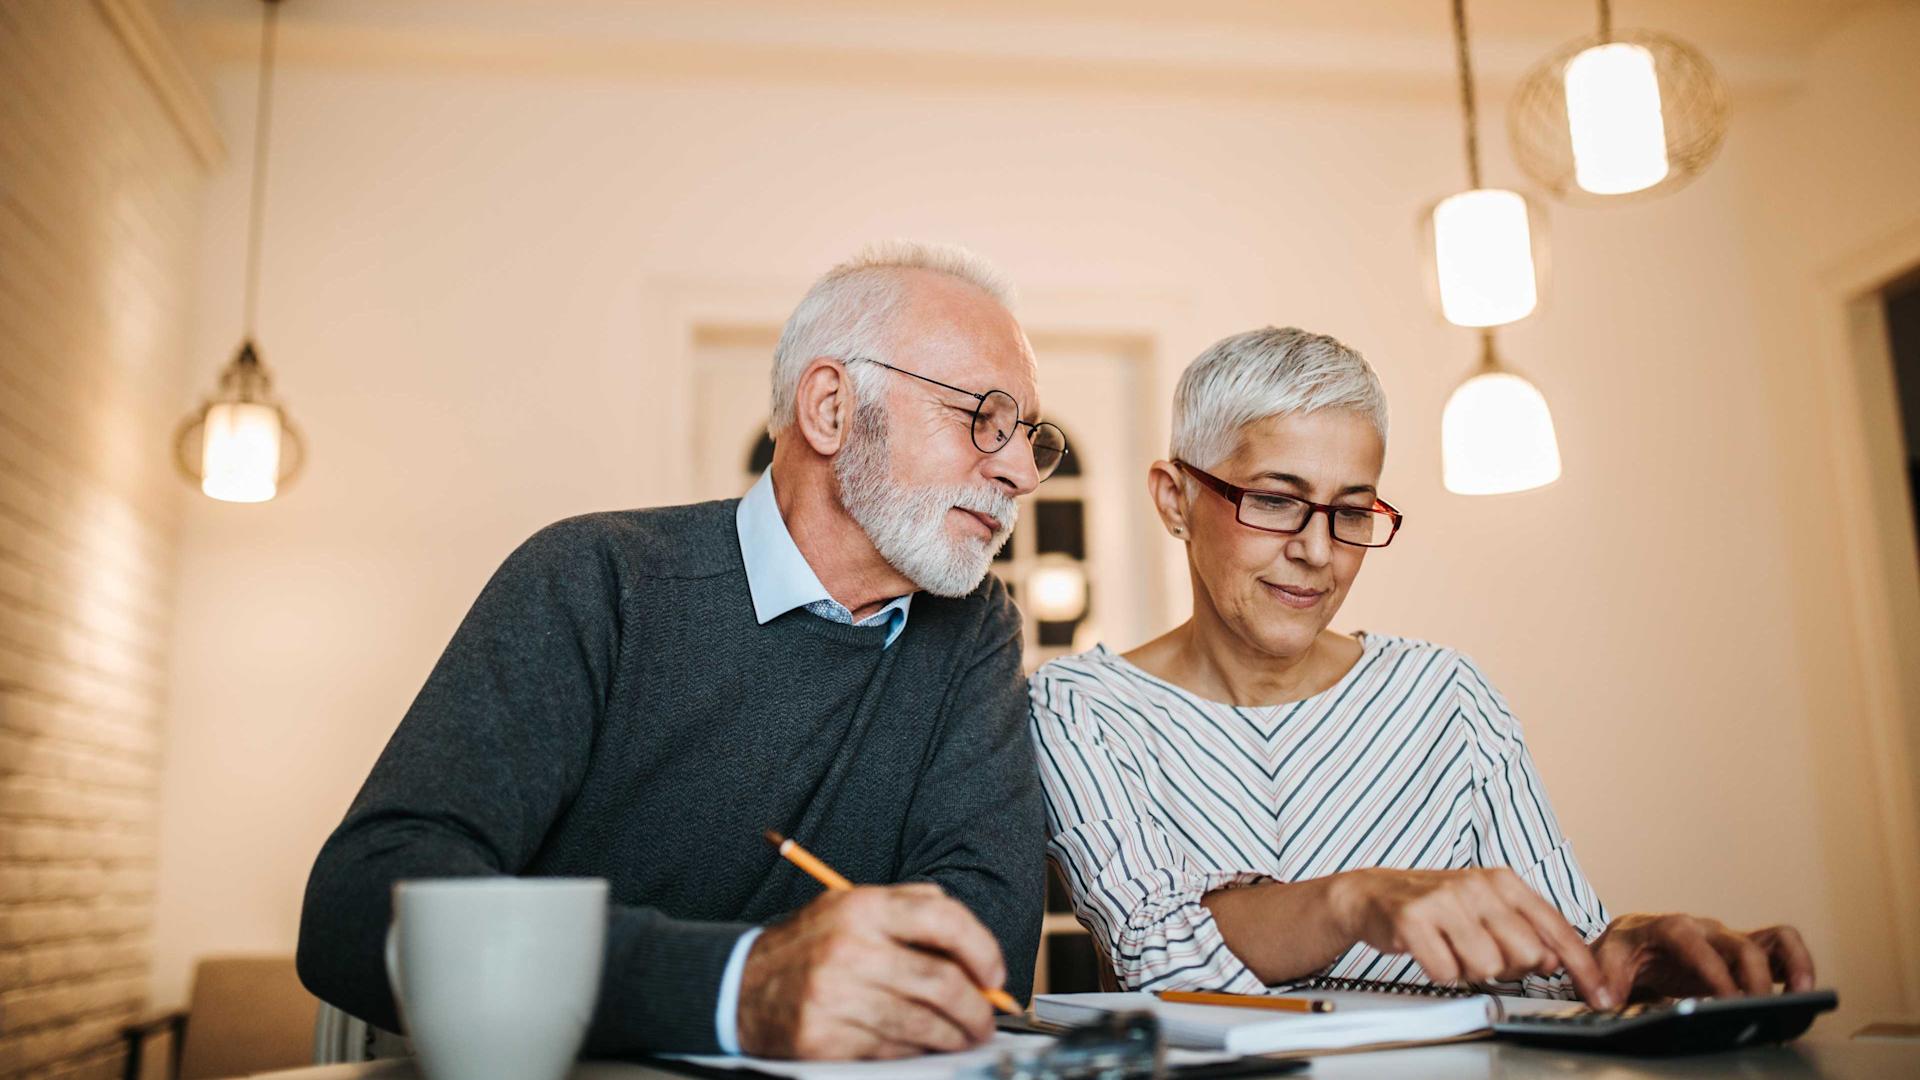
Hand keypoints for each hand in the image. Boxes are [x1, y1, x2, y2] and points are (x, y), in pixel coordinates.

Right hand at [735, 883, 1007, 1059]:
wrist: (739, 986)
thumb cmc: (809, 947)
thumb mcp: (852, 907)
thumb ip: (911, 910)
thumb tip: (974, 946)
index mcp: (862, 907)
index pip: (943, 918)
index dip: (982, 948)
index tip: (994, 974)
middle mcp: (850, 948)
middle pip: (940, 981)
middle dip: (976, 1008)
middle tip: (987, 1019)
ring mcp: (836, 995)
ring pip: (922, 1022)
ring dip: (955, 1035)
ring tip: (965, 1036)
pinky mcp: (825, 1038)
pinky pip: (891, 1049)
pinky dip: (917, 1050)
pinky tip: (923, 1045)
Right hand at [1328, 867, 1611, 1006]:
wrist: (1373, 893)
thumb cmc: (1436, 906)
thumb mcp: (1487, 908)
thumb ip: (1526, 931)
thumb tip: (1556, 960)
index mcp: (1503, 881)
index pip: (1556, 929)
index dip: (1582, 967)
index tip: (1600, 995)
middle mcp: (1477, 885)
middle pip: (1525, 955)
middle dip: (1507, 968)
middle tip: (1481, 953)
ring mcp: (1444, 900)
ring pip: (1486, 967)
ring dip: (1469, 970)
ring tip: (1451, 949)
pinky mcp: (1412, 918)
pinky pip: (1445, 971)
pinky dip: (1439, 971)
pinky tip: (1430, 951)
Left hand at [1592, 914, 1814, 1002]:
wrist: (1633, 941)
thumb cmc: (1625, 950)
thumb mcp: (1607, 959)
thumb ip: (1607, 976)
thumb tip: (1607, 1000)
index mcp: (1668, 927)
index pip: (1692, 942)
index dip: (1712, 969)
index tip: (1725, 999)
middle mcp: (1705, 929)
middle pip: (1739, 945)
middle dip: (1751, 978)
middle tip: (1757, 1011)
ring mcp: (1728, 940)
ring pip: (1770, 940)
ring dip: (1791, 964)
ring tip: (1802, 995)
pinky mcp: (1744, 953)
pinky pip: (1780, 948)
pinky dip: (1797, 964)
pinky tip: (1803, 992)